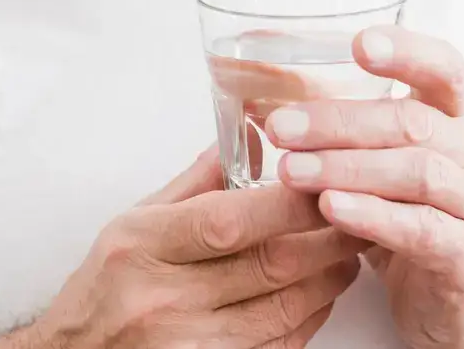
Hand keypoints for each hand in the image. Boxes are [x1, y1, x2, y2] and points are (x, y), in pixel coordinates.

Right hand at [30, 150, 365, 348]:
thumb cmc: (102, 291)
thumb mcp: (133, 224)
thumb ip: (195, 182)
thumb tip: (249, 135)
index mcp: (143, 247)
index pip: (229, 219)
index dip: (289, 202)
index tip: (326, 180)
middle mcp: (165, 300)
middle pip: (270, 265)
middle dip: (328, 237)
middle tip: (360, 212)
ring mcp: (189, 346)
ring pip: (285, 310)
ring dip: (329, 279)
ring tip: (350, 251)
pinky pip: (278, 348)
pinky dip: (309, 319)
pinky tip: (320, 294)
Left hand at [267, 27, 463, 348]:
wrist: (456, 301)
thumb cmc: (408, 219)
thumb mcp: (381, 166)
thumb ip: (342, 132)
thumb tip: (262, 98)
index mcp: (457, 119)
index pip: (445, 68)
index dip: (406, 51)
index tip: (357, 44)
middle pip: (413, 122)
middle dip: (340, 122)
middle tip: (281, 128)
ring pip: (418, 173)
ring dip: (348, 168)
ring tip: (291, 171)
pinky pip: (421, 229)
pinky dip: (373, 216)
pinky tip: (331, 209)